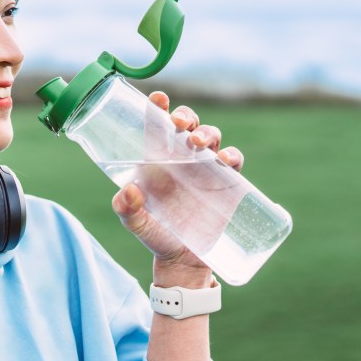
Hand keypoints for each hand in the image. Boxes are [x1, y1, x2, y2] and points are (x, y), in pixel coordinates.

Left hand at [111, 91, 244, 273]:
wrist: (185, 262)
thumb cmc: (157, 236)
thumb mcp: (136, 224)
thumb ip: (126, 209)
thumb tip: (127, 190)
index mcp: (157, 160)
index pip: (157, 127)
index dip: (158, 108)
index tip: (158, 99)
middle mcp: (182, 159)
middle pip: (187, 124)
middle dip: (185, 116)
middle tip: (179, 124)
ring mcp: (205, 169)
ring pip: (210, 137)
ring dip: (207, 132)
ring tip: (198, 143)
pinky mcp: (226, 183)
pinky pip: (233, 160)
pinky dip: (232, 155)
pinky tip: (225, 159)